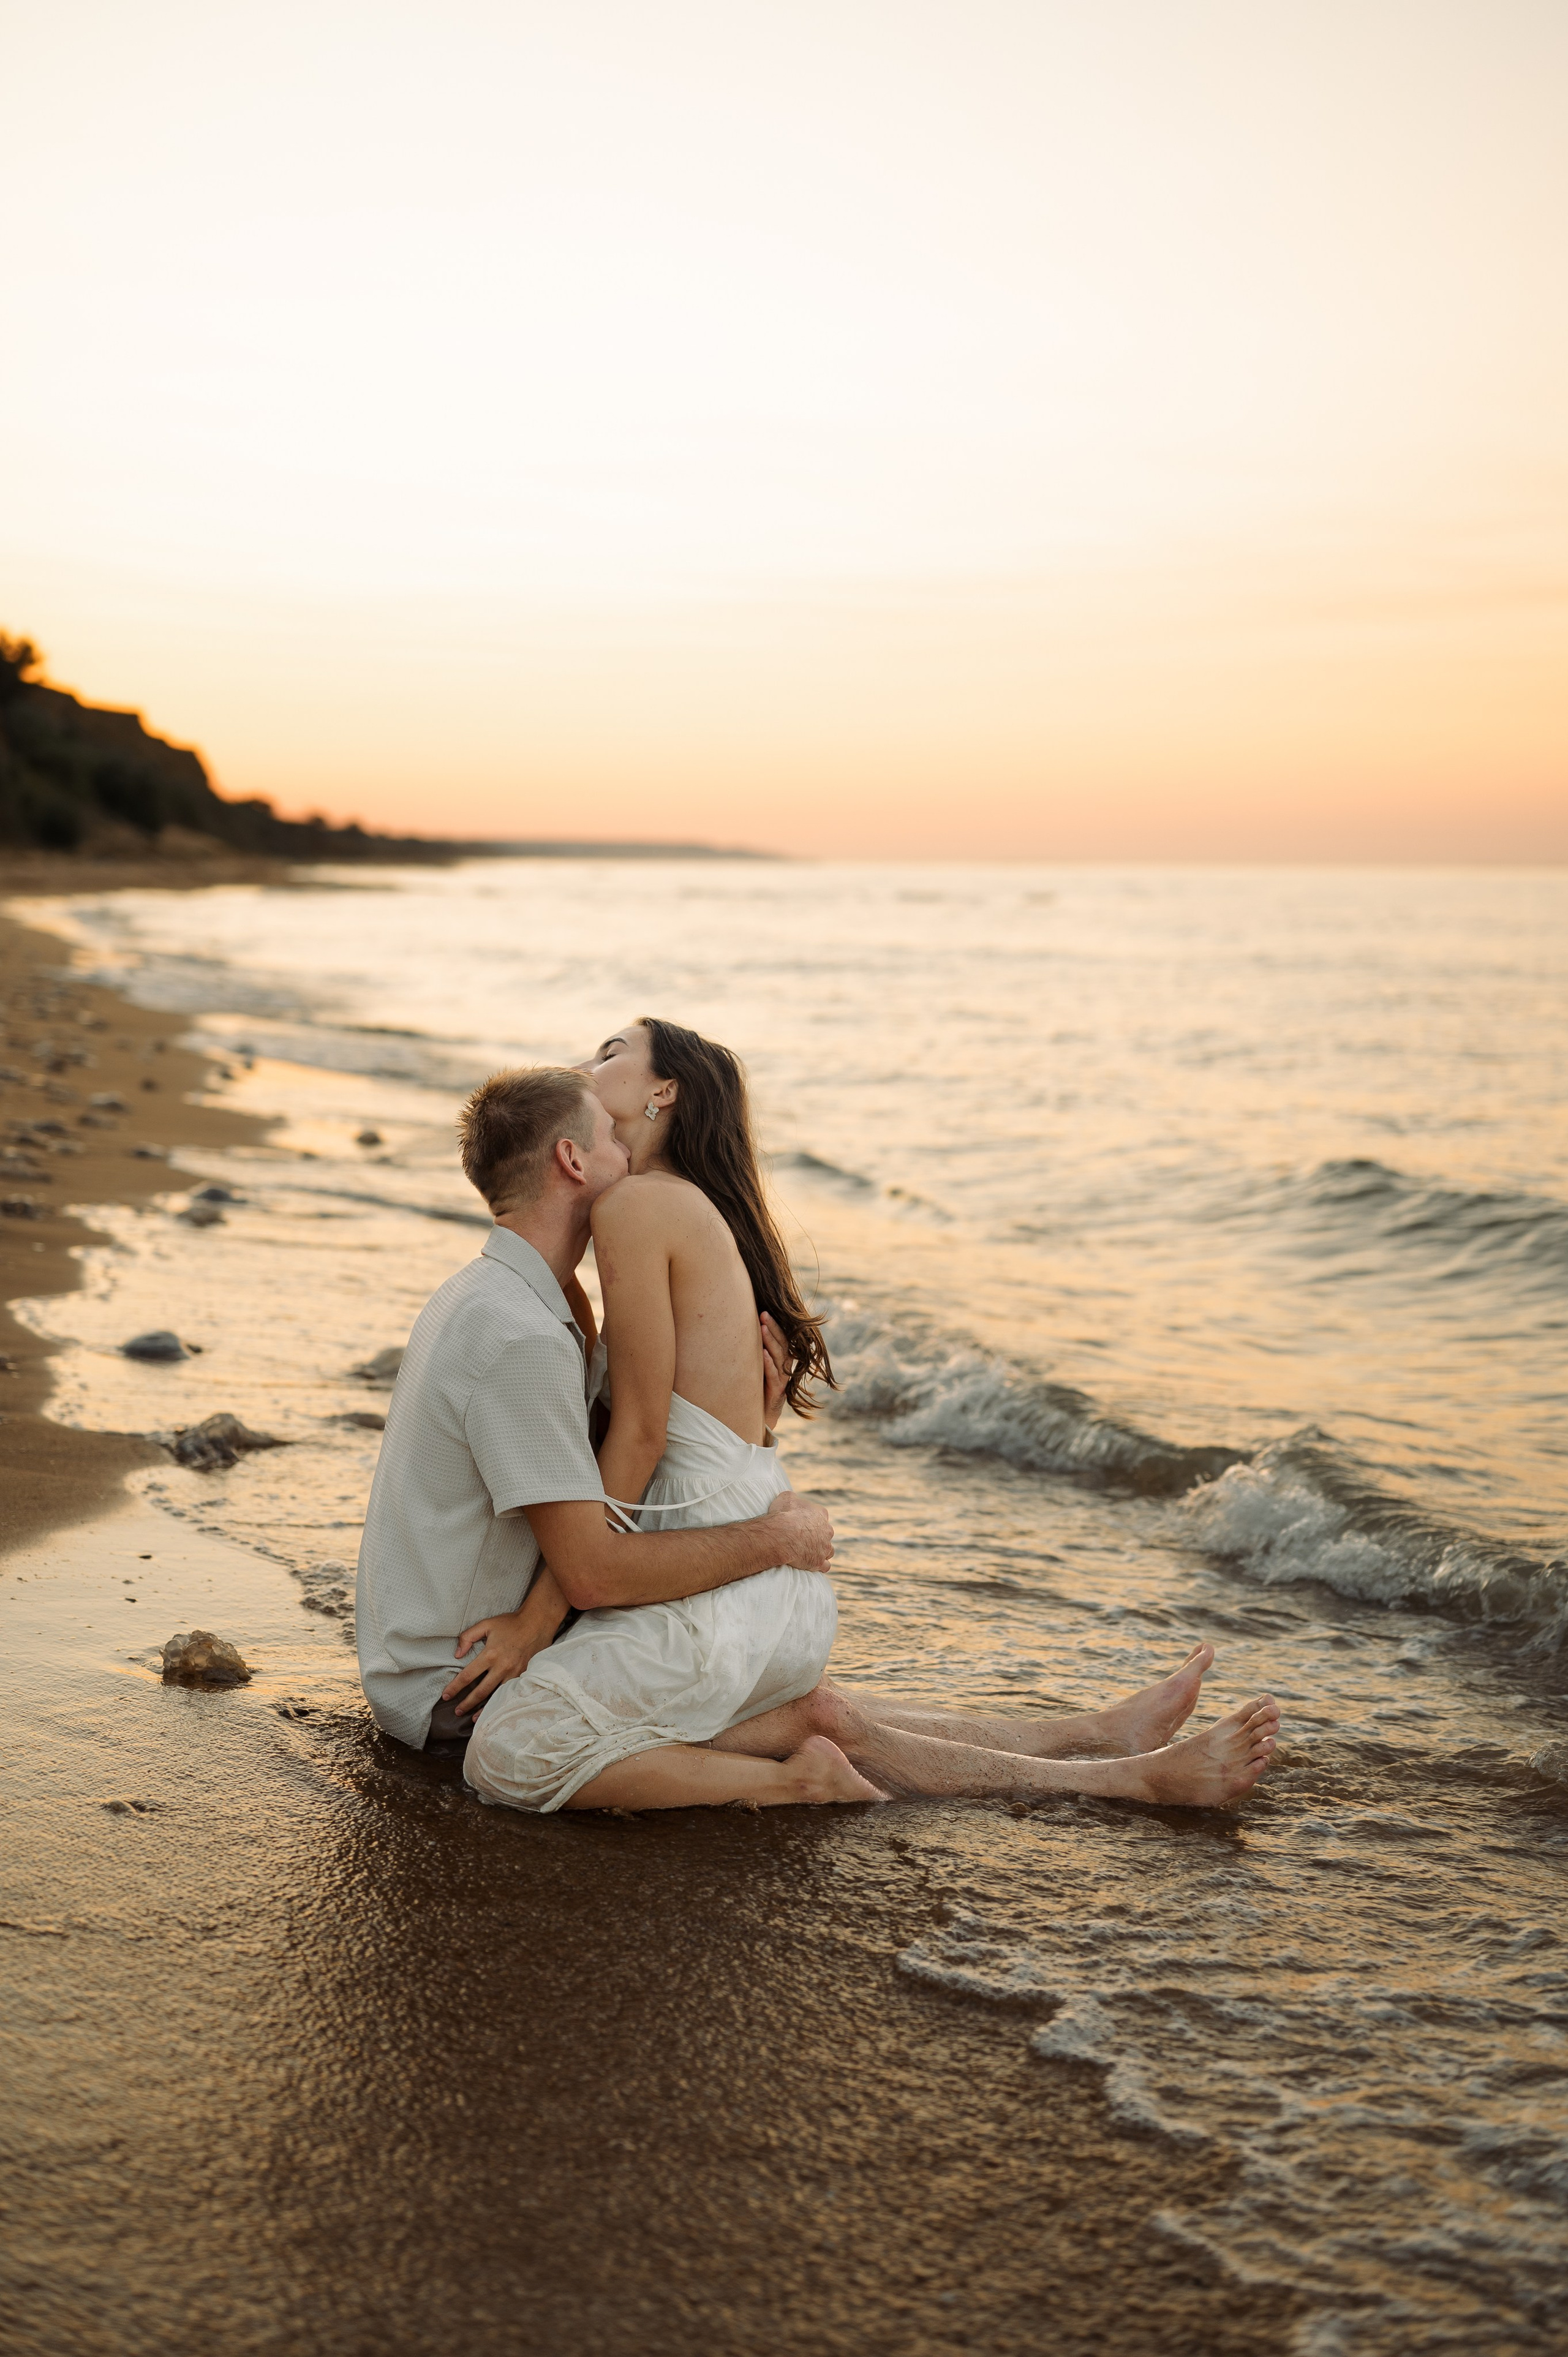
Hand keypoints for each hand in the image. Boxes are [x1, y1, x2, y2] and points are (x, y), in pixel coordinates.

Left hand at [442, 1566, 570, 1716]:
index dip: (455, 1687)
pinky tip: (494, 1709)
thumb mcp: (486, 1624)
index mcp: (490, 1654)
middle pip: (480, 1691)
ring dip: (483, 1709)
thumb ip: (468, 1636)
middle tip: (456, 1711)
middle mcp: (502, 1667)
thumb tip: (457, 1654)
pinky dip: (500, 1703)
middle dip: (466, 1703)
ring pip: (496, 1697)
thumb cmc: (510, 1623)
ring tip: (473, 1718)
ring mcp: (514, 1673)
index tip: (446, 1696)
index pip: (467, 1675)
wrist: (538, 1623)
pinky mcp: (524, 1675)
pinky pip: (509, 1693)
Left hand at [760, 1312, 791, 1430]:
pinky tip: (763, 1354)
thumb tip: (734, 1330)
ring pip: (779, 1357)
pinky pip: (775, 1376)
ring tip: (762, 1328)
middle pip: (781, 1344)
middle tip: (763, 1314)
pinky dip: (769, 1364)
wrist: (756, 1419)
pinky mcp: (776, 1393)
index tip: (763, 1311)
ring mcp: (781, 1380)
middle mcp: (783, 1368)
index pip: (780, 1338)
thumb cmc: (752, 1389)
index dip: (774, 1325)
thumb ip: (751, 1352)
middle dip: (772, 1328)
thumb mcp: (752, 1368)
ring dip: (771, 1341)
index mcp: (779, 1360)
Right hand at [765, 1487, 833, 1572]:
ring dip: (822, 1551)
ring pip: (829, 1550)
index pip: (820, 1516)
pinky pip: (825, 1566)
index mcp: (821, 1514)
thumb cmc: (783, 1515)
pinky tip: (813, 1565)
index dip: (811, 1520)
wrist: (782, 1536)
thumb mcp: (786, 1497)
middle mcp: (827, 1530)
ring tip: (810, 1553)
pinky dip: (820, 1565)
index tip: (801, 1524)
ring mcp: (825, 1547)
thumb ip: (792, 1498)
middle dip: (818, 1536)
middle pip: (826, 1534)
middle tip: (803, 1539)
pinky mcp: (819, 1562)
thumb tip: (792, 1498)